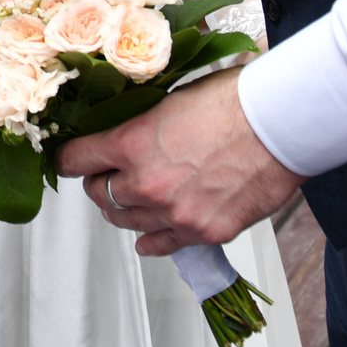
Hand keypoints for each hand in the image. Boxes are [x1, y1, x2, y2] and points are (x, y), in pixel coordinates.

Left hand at [58, 70, 299, 254]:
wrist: (279, 125)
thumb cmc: (233, 103)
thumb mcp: (171, 101)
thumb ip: (142, 127)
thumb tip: (124, 133)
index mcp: (132, 143)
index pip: (75, 161)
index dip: (67, 159)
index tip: (67, 160)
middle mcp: (147, 183)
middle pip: (98, 195)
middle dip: (97, 184)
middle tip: (104, 176)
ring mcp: (175, 212)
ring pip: (125, 222)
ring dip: (122, 210)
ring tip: (128, 200)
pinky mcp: (203, 231)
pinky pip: (162, 245)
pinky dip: (151, 240)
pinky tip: (146, 236)